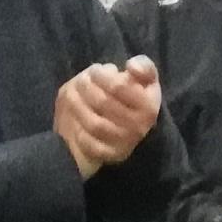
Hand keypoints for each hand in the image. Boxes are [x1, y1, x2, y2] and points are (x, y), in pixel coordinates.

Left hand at [53, 58, 154, 176]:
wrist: (123, 131)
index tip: (96, 70)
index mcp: (148, 106)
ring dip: (78, 104)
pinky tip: (72, 114)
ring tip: (73, 93)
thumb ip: (144, 68)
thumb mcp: (143, 81)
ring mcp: (123, 143)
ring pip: (94, 123)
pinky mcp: (109, 155)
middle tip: (81, 80)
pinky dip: (77, 127)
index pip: (119, 86)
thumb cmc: (131, 99)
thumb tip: (132, 67)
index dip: (102, 75)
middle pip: (103, 102)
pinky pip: (87, 142)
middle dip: (87, 86)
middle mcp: (138, 127)